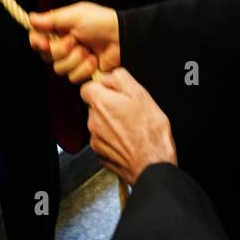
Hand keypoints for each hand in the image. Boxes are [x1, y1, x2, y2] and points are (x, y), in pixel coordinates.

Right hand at [27, 1, 120, 83]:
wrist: (122, 38)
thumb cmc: (100, 22)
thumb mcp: (75, 15)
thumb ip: (52, 19)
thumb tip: (31, 18)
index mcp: (59, 29)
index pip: (37, 39)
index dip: (38, 43)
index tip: (43, 43)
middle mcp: (62, 45)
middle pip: (47, 57)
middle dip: (62, 50)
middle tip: (76, 41)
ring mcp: (72, 60)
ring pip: (59, 69)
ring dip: (75, 60)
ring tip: (89, 50)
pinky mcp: (82, 72)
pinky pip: (74, 77)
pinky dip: (85, 68)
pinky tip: (95, 60)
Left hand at [80, 68, 176, 185]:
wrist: (152, 164)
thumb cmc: (149, 131)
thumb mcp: (140, 93)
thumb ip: (119, 78)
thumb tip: (108, 76)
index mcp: (101, 103)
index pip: (87, 87)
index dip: (102, 87)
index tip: (115, 91)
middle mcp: (93, 121)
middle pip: (95, 106)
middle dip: (109, 105)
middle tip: (129, 110)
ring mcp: (95, 140)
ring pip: (100, 123)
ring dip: (112, 123)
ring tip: (132, 126)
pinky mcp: (100, 154)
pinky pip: (104, 140)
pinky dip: (113, 139)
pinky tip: (129, 140)